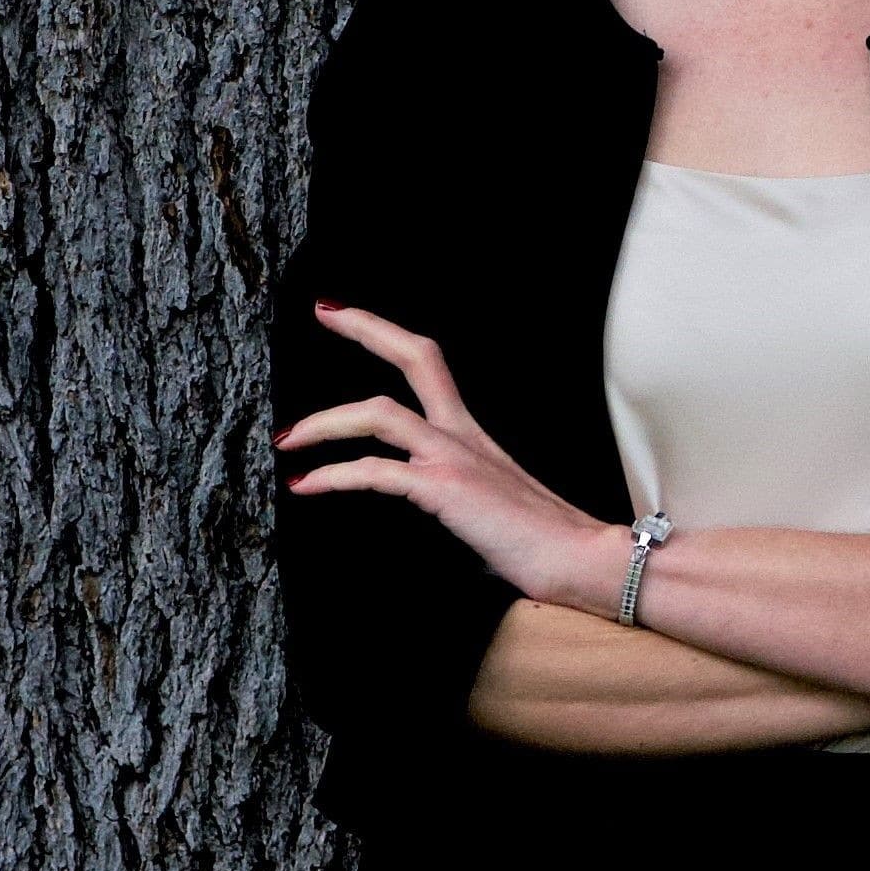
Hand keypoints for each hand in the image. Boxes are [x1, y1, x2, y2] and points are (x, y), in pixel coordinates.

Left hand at [274, 302, 622, 610]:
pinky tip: (306, 485)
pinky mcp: (447, 489)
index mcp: (471, 435)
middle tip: (323, 312)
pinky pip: (376, 471)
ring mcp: (455, 458)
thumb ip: (455, 490)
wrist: (582, 558)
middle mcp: (463, 434)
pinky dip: (334, 475)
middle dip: (366, 329)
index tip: (347, 316)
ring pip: (379, 412)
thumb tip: (425, 503)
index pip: (428, 364)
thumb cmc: (541, 542)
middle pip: (415, 357)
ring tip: (287, 440)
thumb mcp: (488, 503)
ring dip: (324, 422)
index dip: (386, 334)